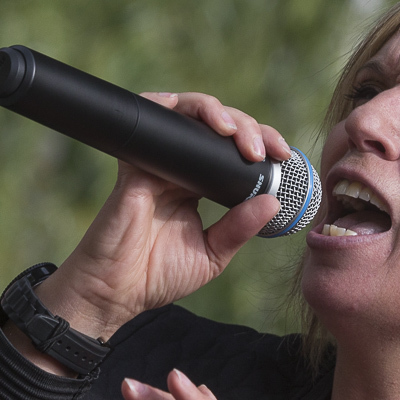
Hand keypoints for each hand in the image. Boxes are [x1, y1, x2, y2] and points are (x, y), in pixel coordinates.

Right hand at [37, 93, 292, 340]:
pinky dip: (170, 107)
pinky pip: (149, 122)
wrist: (116, 292)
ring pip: (186, 114)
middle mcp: (179, 169)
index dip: (260, 142)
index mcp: (199, 186)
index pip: (233, 151)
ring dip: (215, 112)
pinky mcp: (134, 165)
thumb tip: (273, 202)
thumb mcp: (213, 253)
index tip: (283, 155)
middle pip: (214, 126)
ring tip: (235, 132)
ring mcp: (156, 163)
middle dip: (246, 126)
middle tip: (263, 149)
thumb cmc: (159, 275)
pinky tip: (196, 118)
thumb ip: (240, 227)